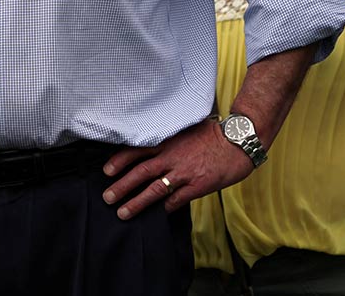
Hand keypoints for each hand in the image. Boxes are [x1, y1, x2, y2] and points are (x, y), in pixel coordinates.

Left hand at [101, 117, 253, 219]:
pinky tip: (156, 215)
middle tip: (107, 197)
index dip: (119, 161)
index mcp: (167, 141)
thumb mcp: (185, 129)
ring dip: (137, 202)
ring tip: (122, 213)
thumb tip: (153, 143)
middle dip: (121, 186)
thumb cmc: (213, 133)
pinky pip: (176, 200)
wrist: (239, 141)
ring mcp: (184, 172)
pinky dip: (164, 208)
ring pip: (154, 189)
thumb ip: (168, 138)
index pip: (136, 150)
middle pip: (140, 172)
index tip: (106, 171)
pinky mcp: (198, 186)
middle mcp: (171, 157)